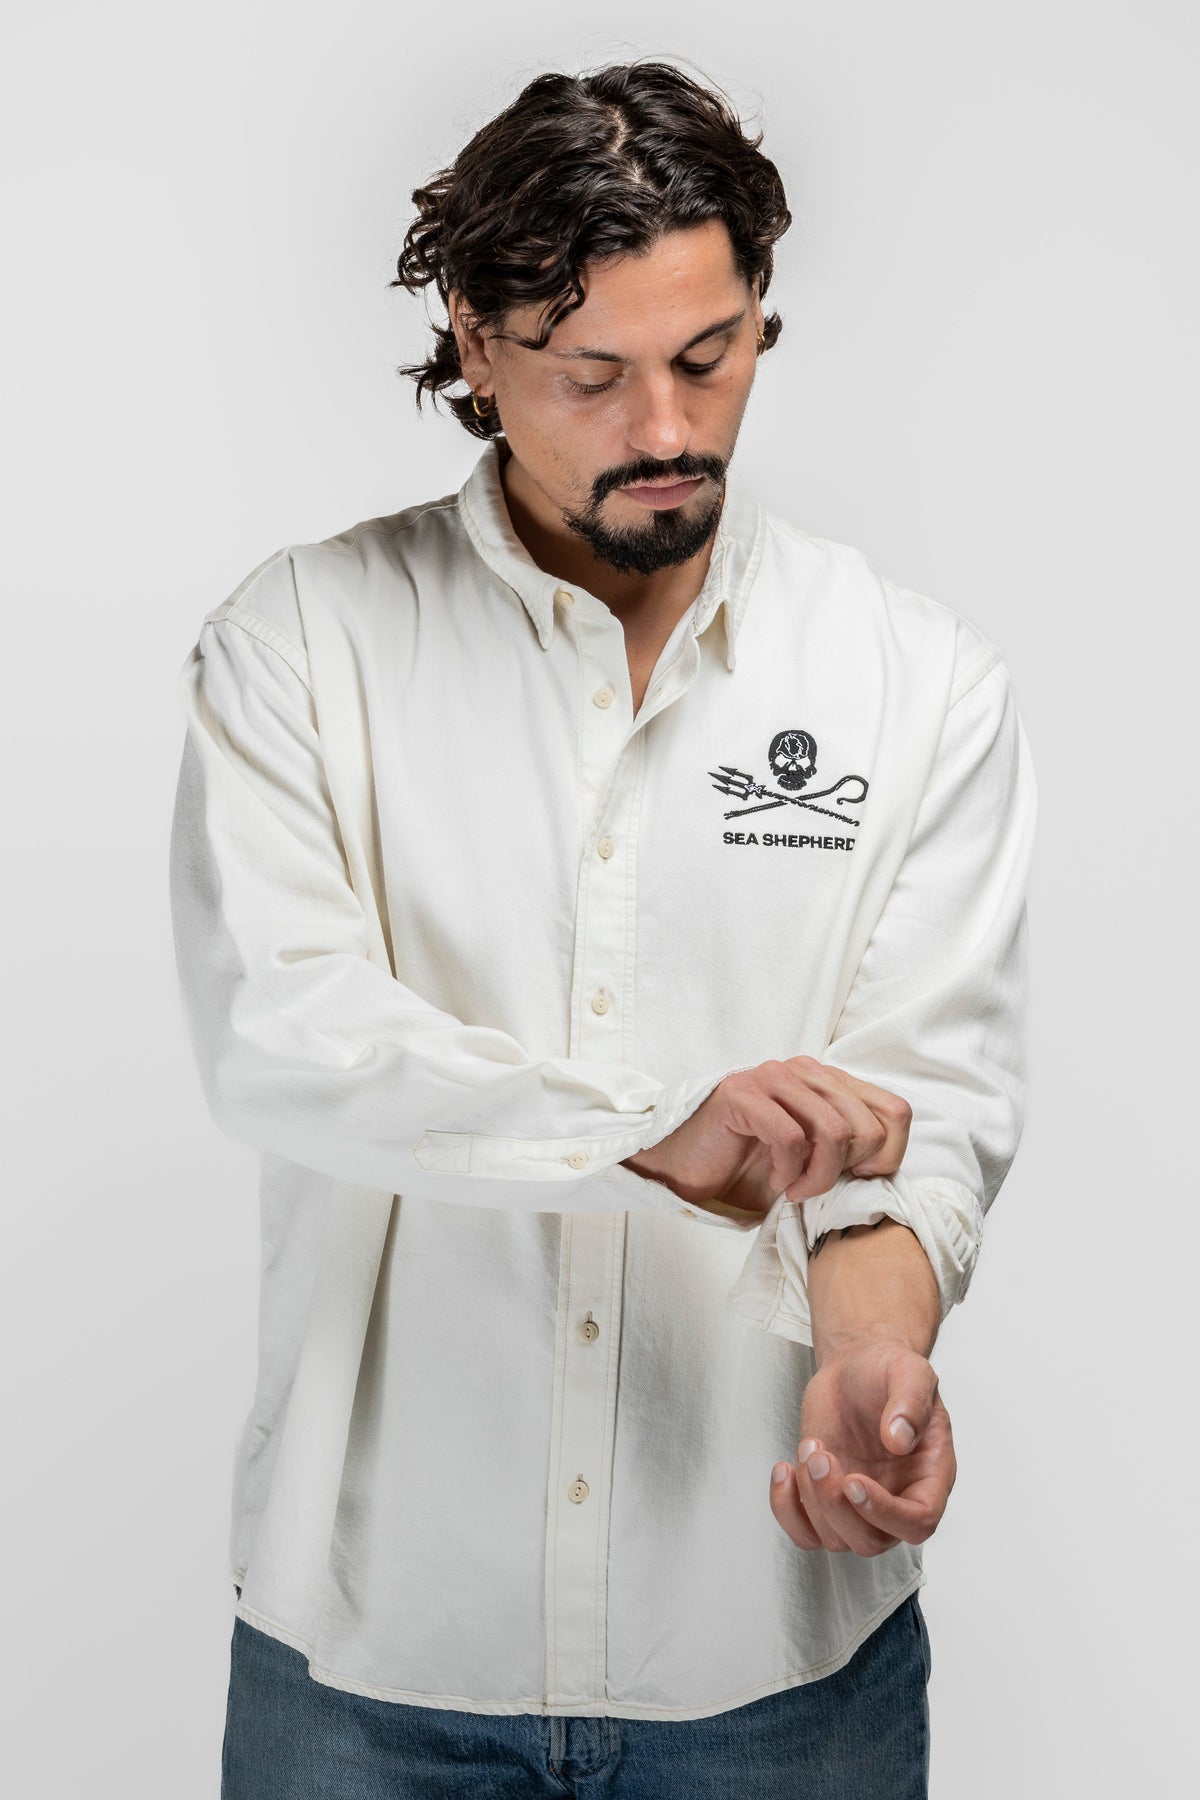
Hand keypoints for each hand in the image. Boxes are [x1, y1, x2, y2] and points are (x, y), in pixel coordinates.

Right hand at [621, 1056, 911, 1220]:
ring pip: (834, 1132)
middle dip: (848, 1172)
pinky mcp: (743, 1095)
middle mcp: (806, 1071)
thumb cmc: (749, 1165)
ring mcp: (773, 1078)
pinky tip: (778, 1181)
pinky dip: (790, 1171)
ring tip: (795, 1189)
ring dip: (818, 1177)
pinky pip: (791, 1138)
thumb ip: (849, 1148)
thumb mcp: (814, 1158)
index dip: (888, 1157)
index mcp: (830, 1081)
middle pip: (868, 1127)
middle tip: (817, 1187)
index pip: (896, 1112)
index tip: (856, 1181)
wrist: (684, 1167)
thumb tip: (889, 1162)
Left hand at [769, 1336, 955, 1555]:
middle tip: (821, 1456)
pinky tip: (785, 1469)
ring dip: (811, 1500)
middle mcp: (897, 1499)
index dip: (886, 1513)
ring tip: (810, 1446)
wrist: (854, 1368)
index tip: (854, 1481)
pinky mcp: (825, 1499)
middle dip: (836, 1505)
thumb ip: (911, 1402)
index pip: (918, 1521)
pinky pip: (804, 1531)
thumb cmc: (888, 1372)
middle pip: (870, 1541)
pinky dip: (786, 1509)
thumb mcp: (910, 1371)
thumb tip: (900, 1440)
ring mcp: (859, 1504)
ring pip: (836, 1539)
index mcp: (930, 1476)